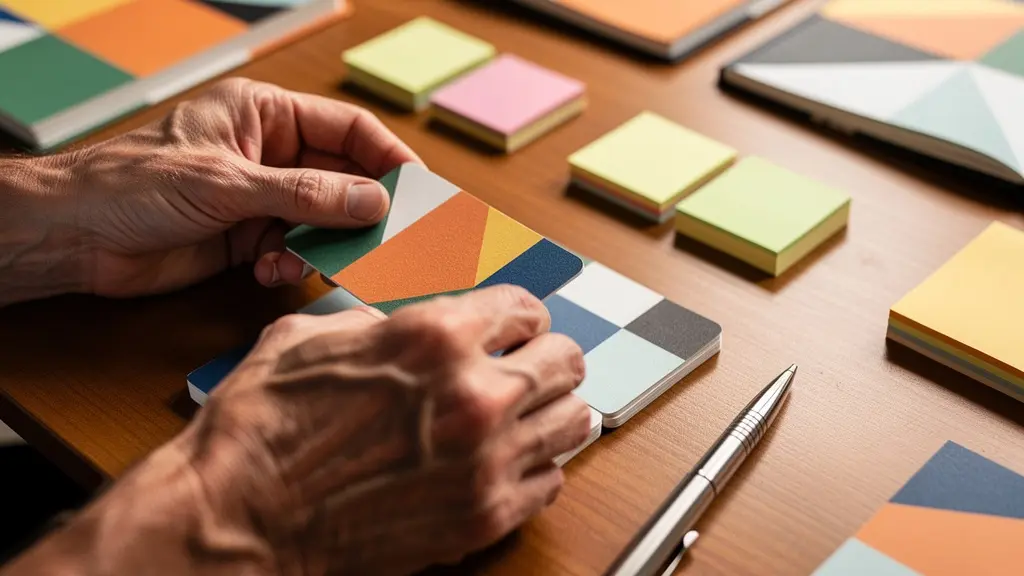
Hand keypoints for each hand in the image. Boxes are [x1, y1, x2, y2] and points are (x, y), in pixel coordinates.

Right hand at [1, 285, 590, 575]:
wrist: (239, 519)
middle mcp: (475, 394)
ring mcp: (487, 461)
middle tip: (530, 368)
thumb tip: (397, 321)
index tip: (517, 329)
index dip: (521, 316)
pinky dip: (536, 468)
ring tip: (528, 416)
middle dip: (548, 358)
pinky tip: (507, 464)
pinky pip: (552, 482)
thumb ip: (376, 321)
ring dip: (553, 412)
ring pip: (573, 420)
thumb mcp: (309, 338)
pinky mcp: (484, 517)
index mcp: (435, 335)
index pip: (526, 308)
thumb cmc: (262, 429)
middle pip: (567, 359)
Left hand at [66, 77, 420, 296]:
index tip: (420, 190)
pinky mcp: (247, 238)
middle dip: (361, 211)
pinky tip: (271, 272)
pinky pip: (293, 251)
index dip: (388, 158)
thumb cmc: (133, 183)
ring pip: (322, 221)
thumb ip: (306, 195)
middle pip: (342, 178)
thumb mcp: (228, 183)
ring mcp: (260, 197)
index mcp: (265, 115)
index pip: (348, 128)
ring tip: (311, 262)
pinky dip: (291, 265)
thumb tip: (373, 201)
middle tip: (391, 239)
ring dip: (323, 246)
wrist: (74, 236)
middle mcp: (269, 154)